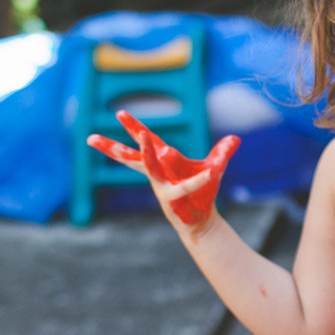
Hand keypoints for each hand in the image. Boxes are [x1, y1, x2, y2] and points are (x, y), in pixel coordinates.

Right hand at [88, 110, 239, 231]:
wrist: (203, 221)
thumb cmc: (202, 193)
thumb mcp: (214, 167)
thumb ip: (222, 152)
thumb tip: (235, 138)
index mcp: (164, 161)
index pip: (148, 140)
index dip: (134, 127)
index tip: (119, 113)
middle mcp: (158, 173)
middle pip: (135, 155)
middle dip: (117, 145)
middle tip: (98, 135)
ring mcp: (162, 186)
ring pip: (151, 168)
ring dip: (148, 152)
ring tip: (144, 136)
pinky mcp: (173, 200)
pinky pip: (185, 187)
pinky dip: (199, 180)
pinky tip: (212, 173)